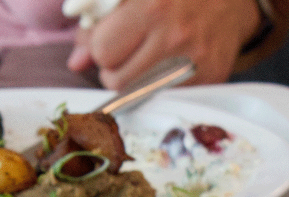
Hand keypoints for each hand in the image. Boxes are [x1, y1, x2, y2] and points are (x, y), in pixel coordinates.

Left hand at [66, 0, 262, 89]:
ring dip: (134, 83)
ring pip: (139, 95)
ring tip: (145, 61)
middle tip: (125, 54)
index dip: (99, 47)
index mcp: (152, 4)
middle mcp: (175, 33)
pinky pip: (170, 96)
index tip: (109, 40)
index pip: (102, 49)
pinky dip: (164, 86)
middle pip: (116, 79)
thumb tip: (76, 62)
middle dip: (113, 69)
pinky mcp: (212, 76)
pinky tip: (171, 65)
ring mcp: (196, 59)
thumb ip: (100, 22)